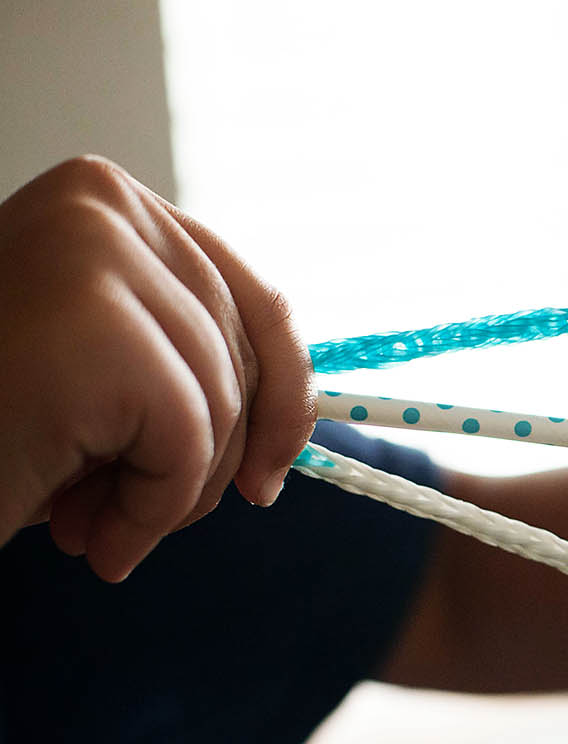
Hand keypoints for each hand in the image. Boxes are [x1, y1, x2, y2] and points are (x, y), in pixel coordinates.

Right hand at [0, 156, 314, 580]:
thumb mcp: (105, 374)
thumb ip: (185, 357)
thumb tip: (295, 418)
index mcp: (108, 201)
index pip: (253, 299)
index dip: (284, 393)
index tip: (271, 473)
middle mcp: (104, 204)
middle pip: (245, 354)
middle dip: (216, 456)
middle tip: (136, 513)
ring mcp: (96, 255)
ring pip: (223, 403)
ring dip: (174, 492)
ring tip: (95, 523)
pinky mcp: (96, 328)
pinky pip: (188, 441)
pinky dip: (151, 507)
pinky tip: (84, 530)